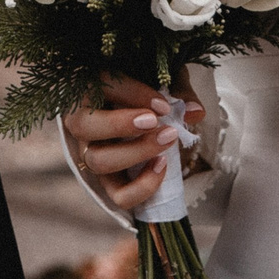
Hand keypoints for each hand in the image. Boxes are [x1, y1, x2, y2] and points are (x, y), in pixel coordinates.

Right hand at [61, 71, 208, 212]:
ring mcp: (92, 155)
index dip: (133, 95)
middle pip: (83, 126)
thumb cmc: (149, 95)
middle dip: (120, 124)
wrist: (146, 123)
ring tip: (168, 139)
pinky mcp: (109, 183)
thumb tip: (195, 112)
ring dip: (135, 153)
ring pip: (98, 161)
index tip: (164, 106)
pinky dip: (141, 186)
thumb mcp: (165, 84)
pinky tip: (162, 165)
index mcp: (91, 89)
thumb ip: (179, 92)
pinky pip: (119, 194)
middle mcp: (83, 123)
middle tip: (155, 122)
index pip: (101, 86)